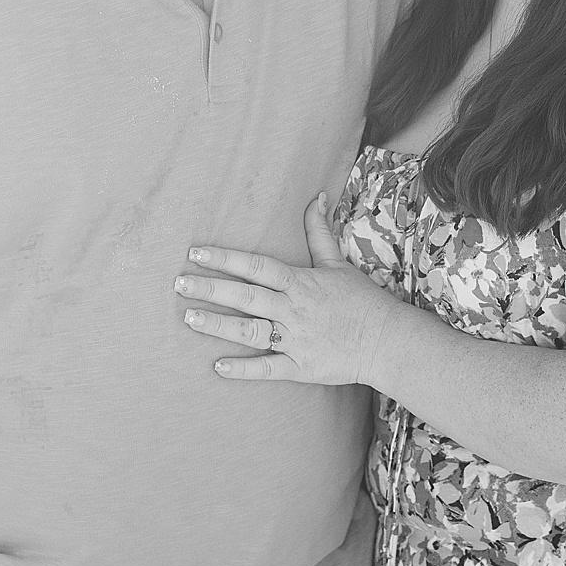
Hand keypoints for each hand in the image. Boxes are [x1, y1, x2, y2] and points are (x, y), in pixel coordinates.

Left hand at [179, 194, 399, 385]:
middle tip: (179, 284)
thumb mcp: (338, 262)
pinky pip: (269, 368)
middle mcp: (294, 310)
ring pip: (251, 331)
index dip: (226, 258)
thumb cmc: (360, 300)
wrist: (386, 340)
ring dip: (219, 325)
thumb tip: (317, 196)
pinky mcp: (301, 367)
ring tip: (189, 318)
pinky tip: (218, 367)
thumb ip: (319, 232)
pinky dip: (244, 368)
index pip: (257, 266)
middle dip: (211, 289)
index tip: (197, 253)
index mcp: (300, 282)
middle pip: (247, 296)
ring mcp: (296, 339)